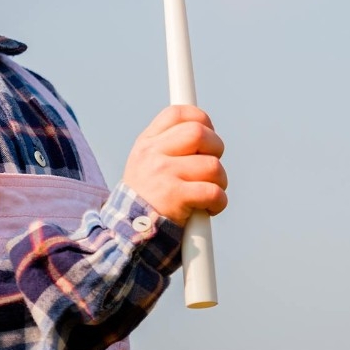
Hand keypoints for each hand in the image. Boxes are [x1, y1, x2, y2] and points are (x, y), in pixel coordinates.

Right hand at [121, 105, 227, 226]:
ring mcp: (163, 174)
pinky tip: (209, 208)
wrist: (128, 236)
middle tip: (212, 167)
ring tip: (210, 193)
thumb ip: (168, 145)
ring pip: (212, 165)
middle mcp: (152, 154)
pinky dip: (219, 201)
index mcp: (147, 143)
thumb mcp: (146, 164)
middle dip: (216, 148)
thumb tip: (204, 128)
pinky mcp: (174, 197)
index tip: (208, 134)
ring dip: (220, 181)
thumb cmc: (147, 200)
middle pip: (198, 133)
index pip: (178, 113)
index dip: (201, 119)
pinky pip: (213, 191)